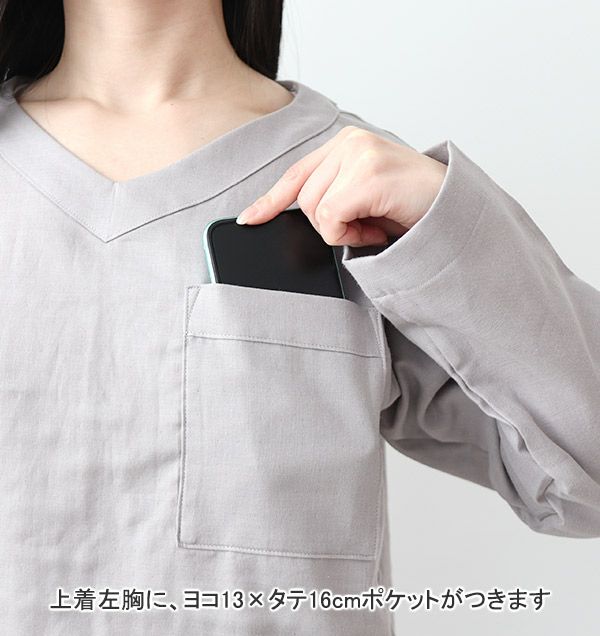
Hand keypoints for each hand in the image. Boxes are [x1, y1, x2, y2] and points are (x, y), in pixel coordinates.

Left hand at [236, 126, 447, 246]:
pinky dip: (350, 236)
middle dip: (329, 224)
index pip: (296, 174)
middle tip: (364, 227)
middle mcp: (349, 142)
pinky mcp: (368, 175)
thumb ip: (332, 195)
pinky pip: (331, 219)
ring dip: (341, 232)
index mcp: (345, 144)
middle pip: (302, 199)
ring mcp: (359, 156)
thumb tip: (296, 215)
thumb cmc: (411, 206)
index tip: (250, 218)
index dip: (270, 200)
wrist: (453, 212)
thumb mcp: (363, 198)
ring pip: (314, 210)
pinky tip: (377, 230)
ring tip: (373, 227)